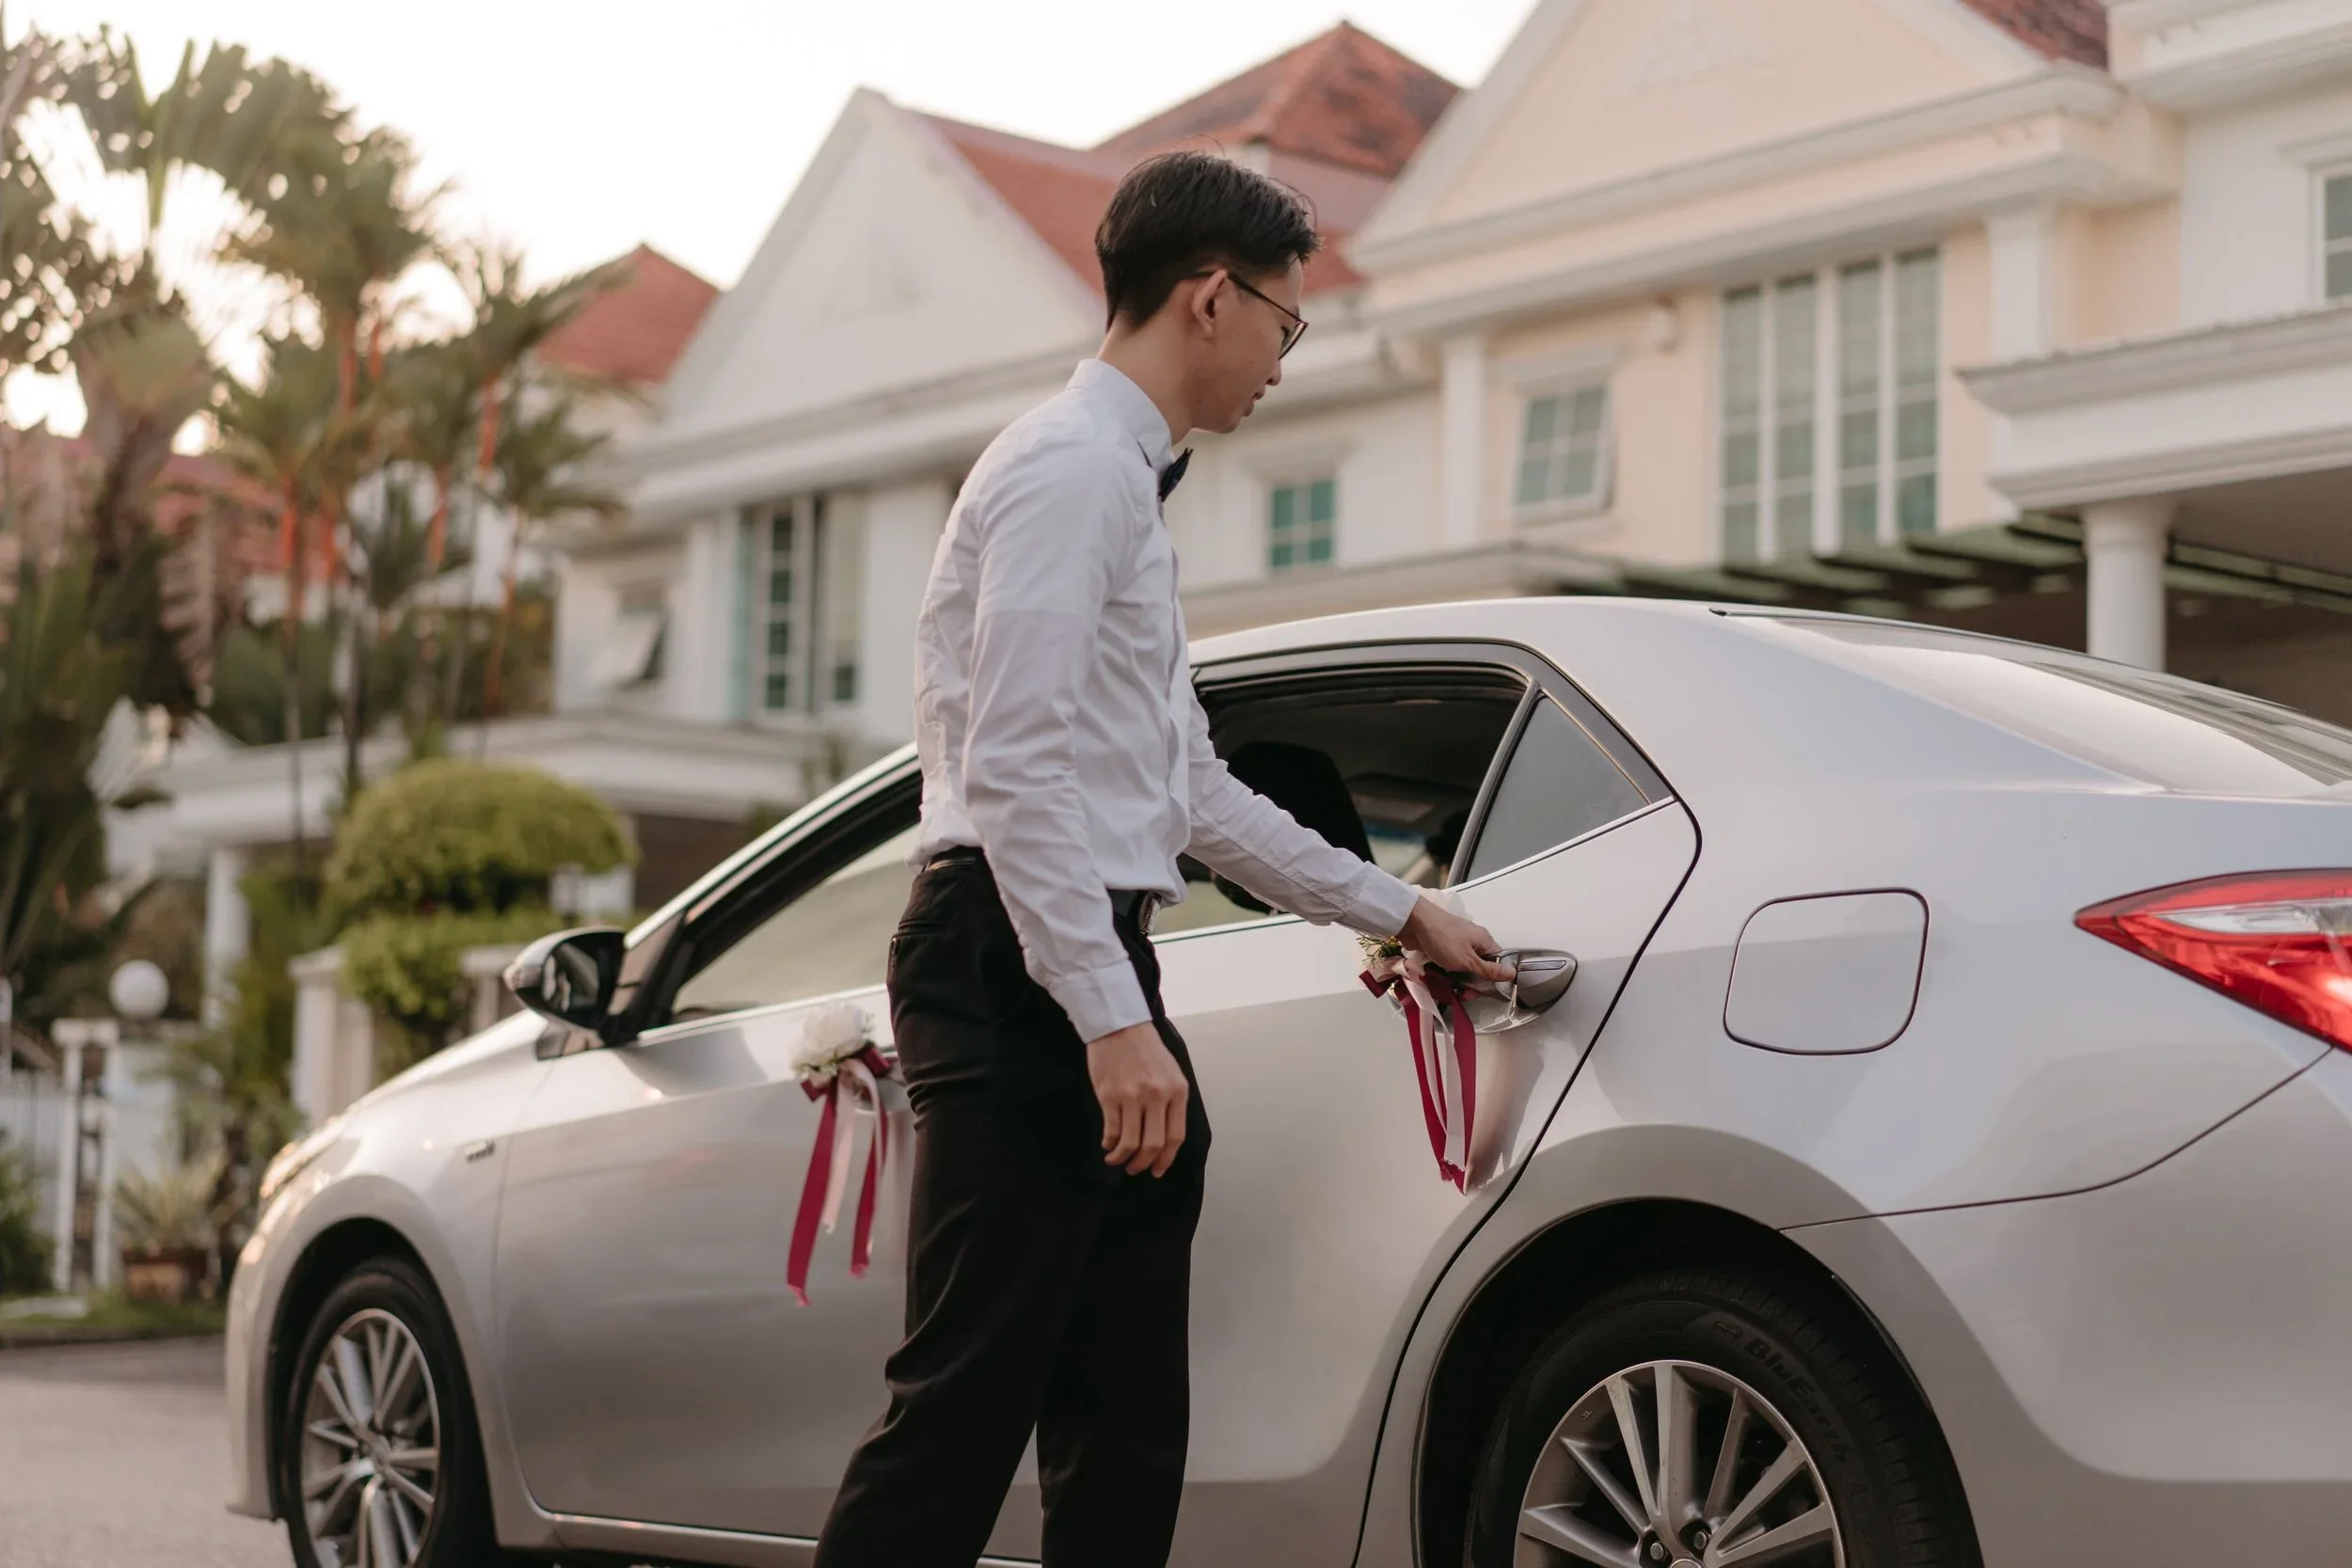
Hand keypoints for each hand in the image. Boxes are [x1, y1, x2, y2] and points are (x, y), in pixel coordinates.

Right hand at [1086, 1022, 1189, 1177]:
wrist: (1119, 1026)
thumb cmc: (1145, 1049)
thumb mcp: (1171, 1073)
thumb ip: (1171, 1102)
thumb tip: (1164, 1138)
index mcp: (1177, 1091)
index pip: (1176, 1136)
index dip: (1166, 1159)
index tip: (1158, 1170)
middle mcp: (1157, 1096)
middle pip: (1153, 1144)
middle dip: (1143, 1164)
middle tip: (1136, 1169)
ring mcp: (1132, 1096)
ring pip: (1130, 1142)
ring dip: (1122, 1158)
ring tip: (1117, 1160)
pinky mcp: (1109, 1096)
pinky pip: (1111, 1130)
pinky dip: (1109, 1143)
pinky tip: (1108, 1144)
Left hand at [1398, 894, 1512, 985]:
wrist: (1413, 922)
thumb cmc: (1442, 940)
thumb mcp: (1468, 961)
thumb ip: (1489, 970)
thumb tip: (1513, 973)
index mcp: (1484, 941)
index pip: (1498, 963)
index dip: (1493, 979)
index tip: (1481, 992)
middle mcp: (1473, 940)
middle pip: (1480, 966)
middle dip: (1472, 983)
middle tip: (1462, 994)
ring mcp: (1457, 942)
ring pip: (1463, 966)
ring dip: (1458, 979)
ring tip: (1450, 989)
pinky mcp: (1442, 945)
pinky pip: (1449, 962)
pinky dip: (1447, 971)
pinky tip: (1440, 979)